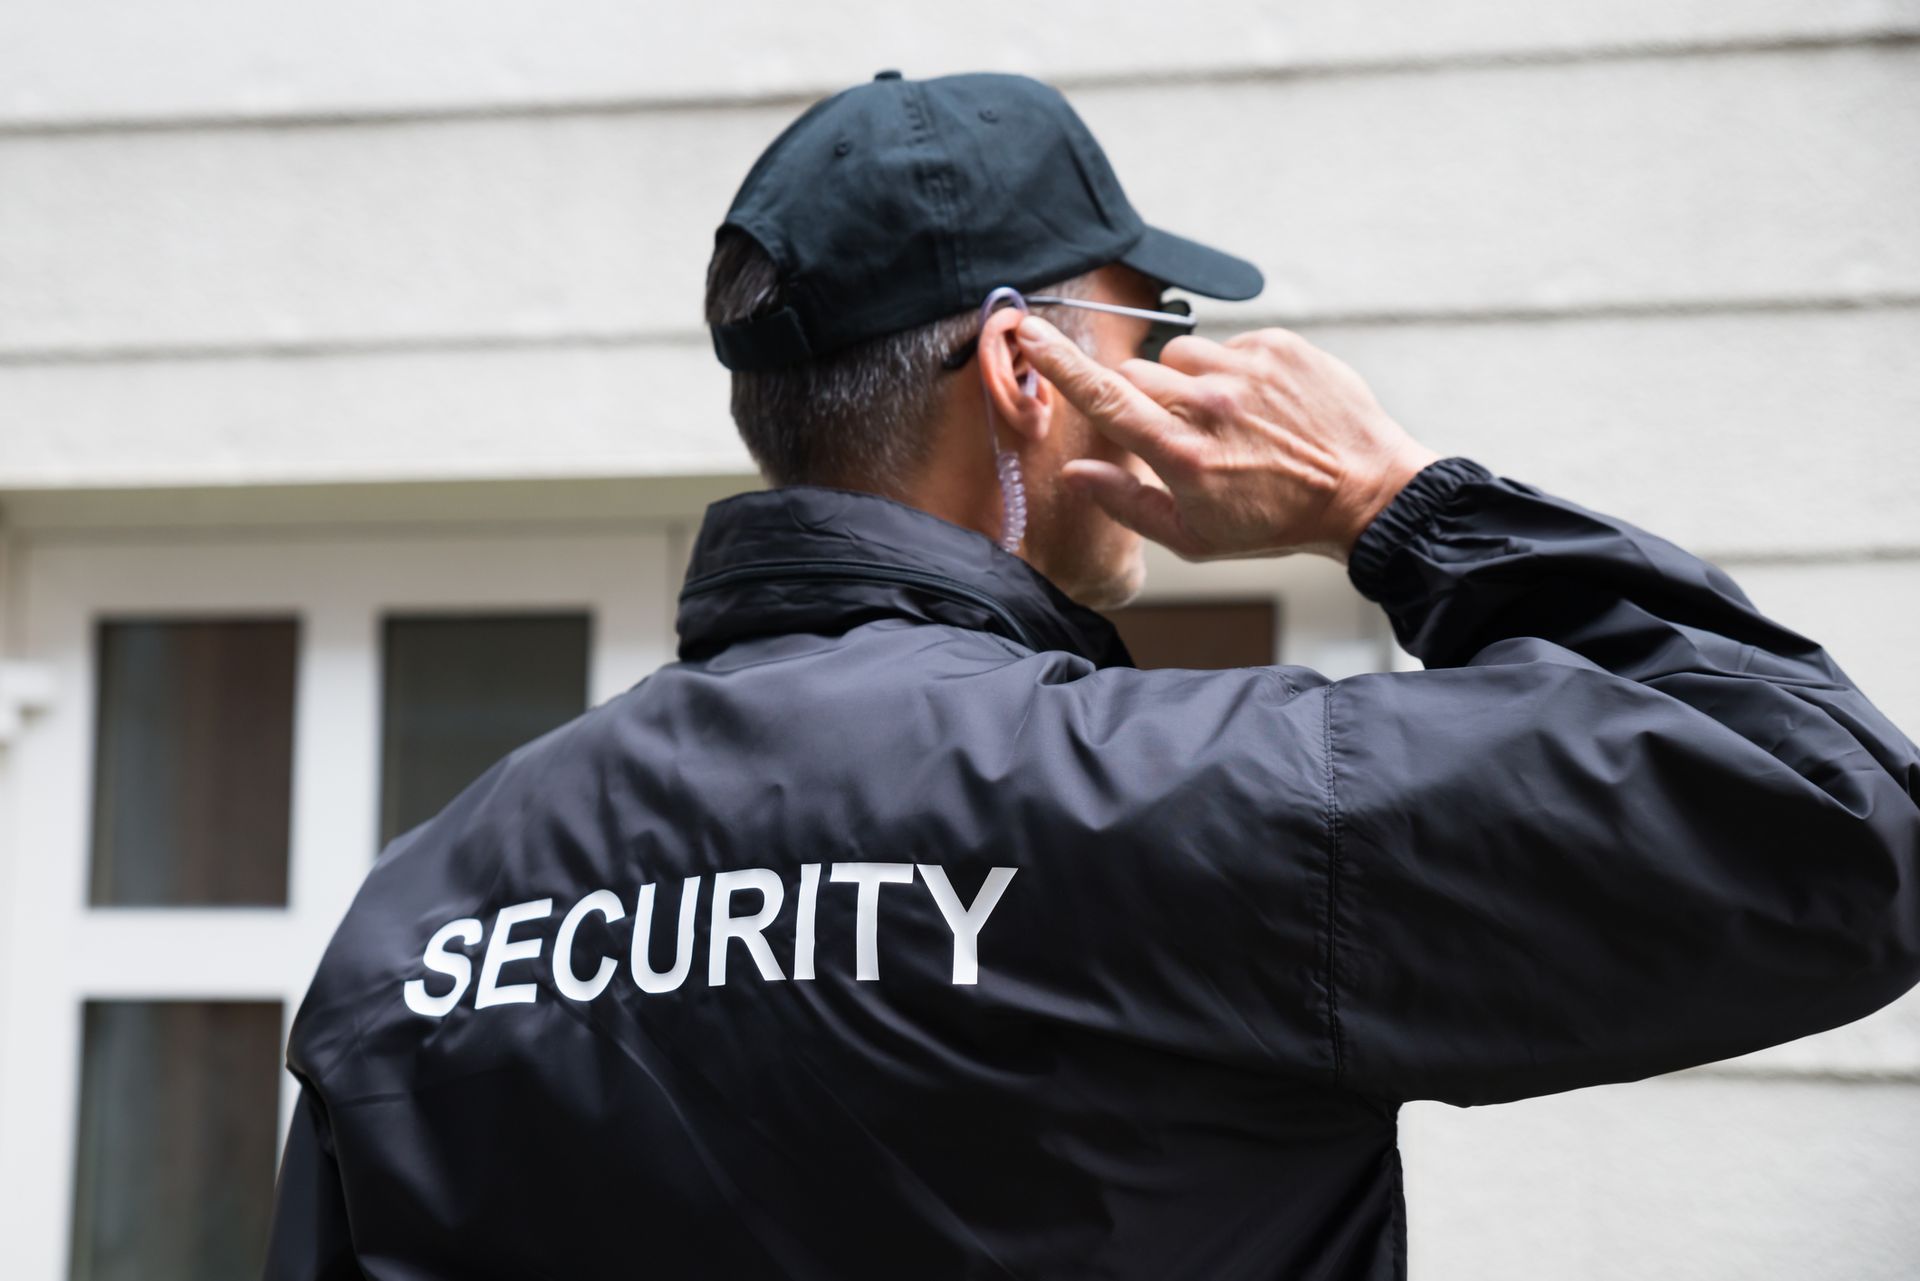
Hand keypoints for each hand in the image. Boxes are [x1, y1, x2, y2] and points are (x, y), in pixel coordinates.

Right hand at [1016, 315, 1441, 562]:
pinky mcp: (1279, 346)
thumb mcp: (1193, 537)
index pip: (1104, 397)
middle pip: (1135, 375)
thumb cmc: (1273, 523)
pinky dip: (1231, 371)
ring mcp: (1247, 370)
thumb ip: (1126, 503)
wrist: (1365, 493)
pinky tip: (1259, 406)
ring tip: (1224, 420)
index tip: (1028, 331)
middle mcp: (1210, 405)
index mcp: (1181, 455)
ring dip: (1186, 383)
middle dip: (1140, 399)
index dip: (1059, 364)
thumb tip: (1075, 474)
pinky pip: (1227, 345)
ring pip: (1179, 356)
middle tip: (1175, 433)